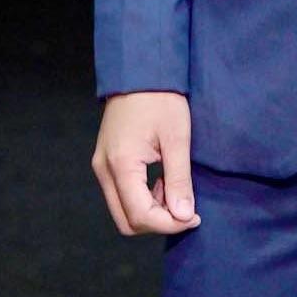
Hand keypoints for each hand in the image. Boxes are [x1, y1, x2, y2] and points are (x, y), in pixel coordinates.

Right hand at [91, 91, 201, 236]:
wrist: (139, 72)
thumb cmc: (161, 99)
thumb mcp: (177, 138)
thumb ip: (179, 180)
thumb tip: (183, 215)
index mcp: (121, 164)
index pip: (140, 215)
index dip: (169, 224)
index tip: (194, 217)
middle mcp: (104, 170)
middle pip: (126, 221)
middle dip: (157, 223)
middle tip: (185, 209)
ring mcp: (102, 166)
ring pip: (122, 210)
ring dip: (150, 211)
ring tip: (175, 191)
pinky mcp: (105, 161)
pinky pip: (121, 195)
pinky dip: (142, 198)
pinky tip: (162, 181)